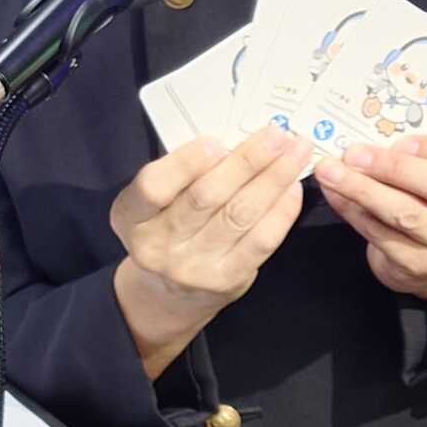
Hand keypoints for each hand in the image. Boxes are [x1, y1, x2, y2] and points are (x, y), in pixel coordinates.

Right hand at [109, 127, 309, 376]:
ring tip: (295, 153)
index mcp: (130, 216)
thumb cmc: (165, 229)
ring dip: (273, 179)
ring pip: (239, 214)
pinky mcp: (225, 280)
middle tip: (276, 135)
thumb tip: (235, 140)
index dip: (185, 163)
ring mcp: (192, 267)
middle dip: (247, 160)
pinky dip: (281, 211)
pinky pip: (260, 240)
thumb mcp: (155, 202)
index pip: (153, 188)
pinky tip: (292, 188)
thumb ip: (182, 174)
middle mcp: (157, 244)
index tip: (216, 141)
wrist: (169, 291)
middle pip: (206, 196)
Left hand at [315, 133, 426, 304]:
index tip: (400, 140)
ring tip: (331, 172)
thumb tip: (375, 135)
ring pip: (407, 214)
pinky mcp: (423, 267)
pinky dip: (353, 212)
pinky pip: (382, 235)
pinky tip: (335, 195)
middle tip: (354, 153)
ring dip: (363, 189)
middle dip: (393, 167)